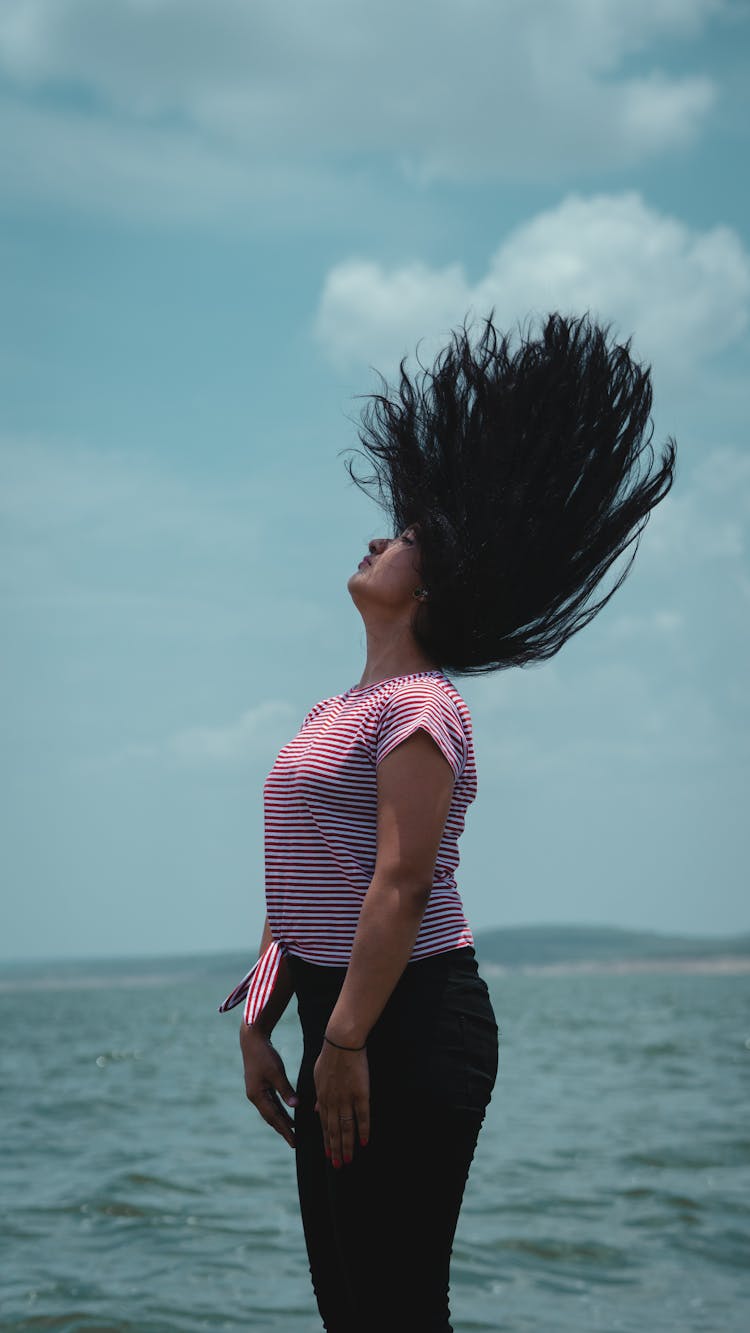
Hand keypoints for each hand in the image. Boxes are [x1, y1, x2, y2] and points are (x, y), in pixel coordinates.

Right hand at [239, 1020, 297, 1148]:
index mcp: (257, 1096)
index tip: (294, 1142)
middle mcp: (255, 1096)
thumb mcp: (276, 1072)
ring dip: (281, 1120)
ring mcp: (257, 1091)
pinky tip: (287, 1113)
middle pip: (271, 1118)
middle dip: (282, 1129)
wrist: (253, 1040)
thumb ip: (285, 1090)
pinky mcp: (260, 1085)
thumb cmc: (265, 1055)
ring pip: (271, 1111)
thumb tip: (295, 1106)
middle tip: (294, 1143)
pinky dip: (279, 1110)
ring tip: (293, 1130)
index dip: (284, 1130)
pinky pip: (271, 1102)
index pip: (273, 1118)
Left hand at [313, 1039, 369, 1167]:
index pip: (324, 1125)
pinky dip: (364, 1130)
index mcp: (322, 1098)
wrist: (342, 1042)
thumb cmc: (330, 1056)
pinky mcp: (361, 1094)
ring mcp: (347, 1099)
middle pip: (334, 1131)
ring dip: (347, 1145)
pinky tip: (364, 1142)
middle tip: (337, 1166)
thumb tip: (315, 1110)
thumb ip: (318, 1096)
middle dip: (335, 1149)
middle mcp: (333, 1102)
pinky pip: (363, 1116)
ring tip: (348, 1160)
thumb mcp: (318, 1076)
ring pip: (346, 1128)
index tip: (328, 1155)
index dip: (326, 1141)